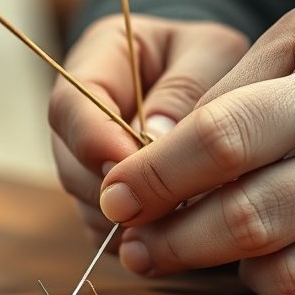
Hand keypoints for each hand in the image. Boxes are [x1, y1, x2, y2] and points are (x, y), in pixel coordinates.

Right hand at [49, 14, 249, 244]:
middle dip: (116, 190)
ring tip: (185, 217)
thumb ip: (184, 88)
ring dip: (130, 220)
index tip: (132, 162)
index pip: (68, 106)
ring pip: (88, 206)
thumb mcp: (212, 53)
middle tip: (168, 200)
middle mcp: (79, 117)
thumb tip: (151, 140)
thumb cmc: (218, 61)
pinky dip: (138, 240)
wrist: (226, 83)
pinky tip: (178, 232)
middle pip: (71, 165)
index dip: (93, 140)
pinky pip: (107, 235)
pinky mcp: (105, 203)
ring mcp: (86, 164)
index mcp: (97, 61)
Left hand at [99, 5, 294, 294]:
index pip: (215, 122)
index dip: (153, 170)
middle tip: (130, 243)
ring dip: (199, 257)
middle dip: (167, 223)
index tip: (113, 196)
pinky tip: (249, 270)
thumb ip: (228, 103)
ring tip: (167, 258)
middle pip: (237, 183)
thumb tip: (141, 169)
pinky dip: (261, 281)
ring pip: (266, 238)